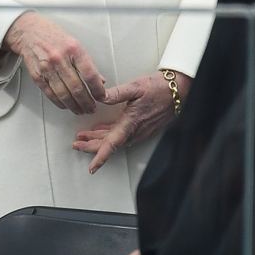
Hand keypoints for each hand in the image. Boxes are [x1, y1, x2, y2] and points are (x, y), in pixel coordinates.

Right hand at [4, 13, 106, 114]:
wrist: (28, 31)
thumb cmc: (52, 35)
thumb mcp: (74, 43)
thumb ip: (86, 62)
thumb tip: (99, 80)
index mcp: (73, 48)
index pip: (90, 74)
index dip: (97, 89)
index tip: (101, 96)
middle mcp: (60, 58)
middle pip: (77, 87)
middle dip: (87, 102)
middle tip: (91, 107)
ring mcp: (47, 67)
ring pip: (64, 94)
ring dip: (74, 106)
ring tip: (81, 110)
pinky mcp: (37, 75)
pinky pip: (50, 94)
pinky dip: (60, 103)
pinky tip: (66, 105)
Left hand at [73, 70, 191, 172]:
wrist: (178, 91)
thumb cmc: (158, 88)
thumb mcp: (135, 87)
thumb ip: (117, 93)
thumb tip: (99, 96)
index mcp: (131, 122)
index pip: (112, 144)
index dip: (101, 156)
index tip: (92, 167)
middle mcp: (135, 131)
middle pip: (110, 145)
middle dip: (91, 147)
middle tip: (76, 145)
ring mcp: (139, 131)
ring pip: (115, 141)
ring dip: (98, 140)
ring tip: (82, 137)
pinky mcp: (142, 127)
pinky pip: (122, 136)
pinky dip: (108, 135)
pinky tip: (101, 130)